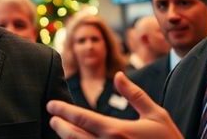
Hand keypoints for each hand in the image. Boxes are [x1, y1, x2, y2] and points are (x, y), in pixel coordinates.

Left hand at [46, 72, 183, 137]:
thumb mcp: (155, 115)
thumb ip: (134, 94)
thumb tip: (118, 75)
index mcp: (117, 131)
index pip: (82, 118)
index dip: (63, 111)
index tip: (51, 105)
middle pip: (73, 136)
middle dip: (60, 126)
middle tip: (52, 118)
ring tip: (61, 130)